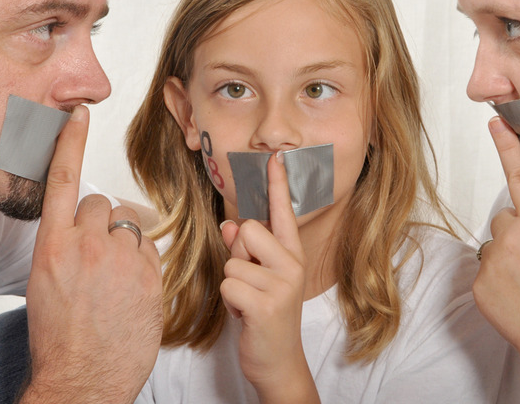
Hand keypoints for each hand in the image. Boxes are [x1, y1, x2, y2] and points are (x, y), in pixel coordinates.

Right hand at [21, 106, 162, 403]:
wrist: (83, 378)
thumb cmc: (60, 335)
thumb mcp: (47, 283)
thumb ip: (66, 245)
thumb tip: (87, 225)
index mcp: (53, 246)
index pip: (63, 181)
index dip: (71, 144)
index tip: (80, 115)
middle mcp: (86, 245)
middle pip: (102, 204)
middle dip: (101, 223)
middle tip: (98, 258)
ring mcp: (120, 258)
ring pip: (130, 227)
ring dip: (124, 245)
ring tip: (114, 282)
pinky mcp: (149, 273)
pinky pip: (150, 249)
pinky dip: (142, 262)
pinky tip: (132, 290)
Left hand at [220, 153, 318, 403]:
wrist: (279, 361)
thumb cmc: (265, 312)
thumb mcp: (258, 277)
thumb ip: (245, 248)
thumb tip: (228, 223)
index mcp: (292, 253)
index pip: (284, 211)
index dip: (278, 184)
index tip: (276, 157)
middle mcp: (292, 263)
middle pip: (248, 229)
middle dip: (238, 254)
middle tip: (250, 281)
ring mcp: (282, 284)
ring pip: (232, 261)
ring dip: (232, 284)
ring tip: (248, 301)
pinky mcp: (266, 304)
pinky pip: (228, 284)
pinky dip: (229, 302)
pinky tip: (245, 315)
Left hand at [474, 117, 519, 361]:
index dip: (508, 149)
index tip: (495, 125)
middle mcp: (509, 239)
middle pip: (505, 220)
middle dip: (518, 233)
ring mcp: (490, 263)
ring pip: (494, 247)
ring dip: (507, 257)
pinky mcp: (478, 285)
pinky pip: (486, 273)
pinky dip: (498, 281)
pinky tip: (518, 299)